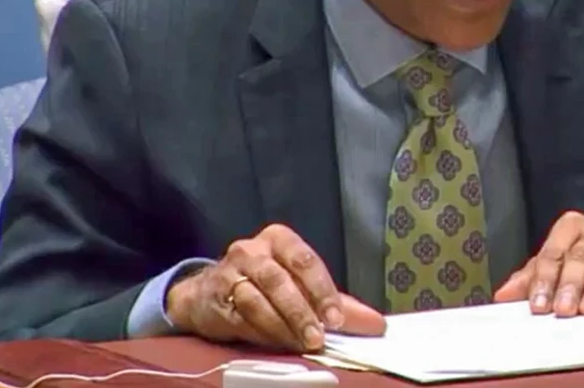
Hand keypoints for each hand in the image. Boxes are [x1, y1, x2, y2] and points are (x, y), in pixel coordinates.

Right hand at [166, 224, 385, 351]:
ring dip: (281, 325)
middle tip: (318, 337)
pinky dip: (261, 332)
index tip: (337, 319)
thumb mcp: (302, 286)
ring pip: (257, 299)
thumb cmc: (265, 285)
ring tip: (301, 344)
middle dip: (301, 311)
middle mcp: (252, 249)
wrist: (206, 295)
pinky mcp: (215, 297)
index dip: (323, 290)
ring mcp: (229, 272)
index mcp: (280, 239)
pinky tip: (276, 343)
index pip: (305, 260)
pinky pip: (239, 316)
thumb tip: (377, 324)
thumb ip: (338, 303)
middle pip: (280, 280)